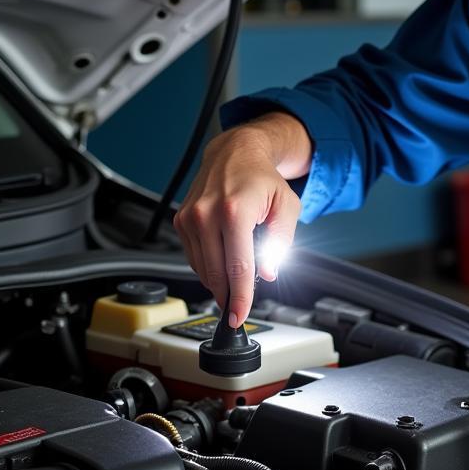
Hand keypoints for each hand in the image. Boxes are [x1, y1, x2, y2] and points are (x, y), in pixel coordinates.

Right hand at [173, 113, 310, 325]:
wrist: (234, 153)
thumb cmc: (262, 178)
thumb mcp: (287, 205)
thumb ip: (281, 241)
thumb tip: (268, 272)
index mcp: (235, 211)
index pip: (237, 267)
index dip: (240, 298)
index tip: (239, 316)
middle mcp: (207, 214)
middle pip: (215, 273)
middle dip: (228, 296)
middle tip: (239, 307)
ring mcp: (190, 218)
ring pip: (201, 268)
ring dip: (217, 282)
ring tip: (234, 284)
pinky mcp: (181, 221)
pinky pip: (193, 257)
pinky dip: (207, 267)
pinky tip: (222, 265)